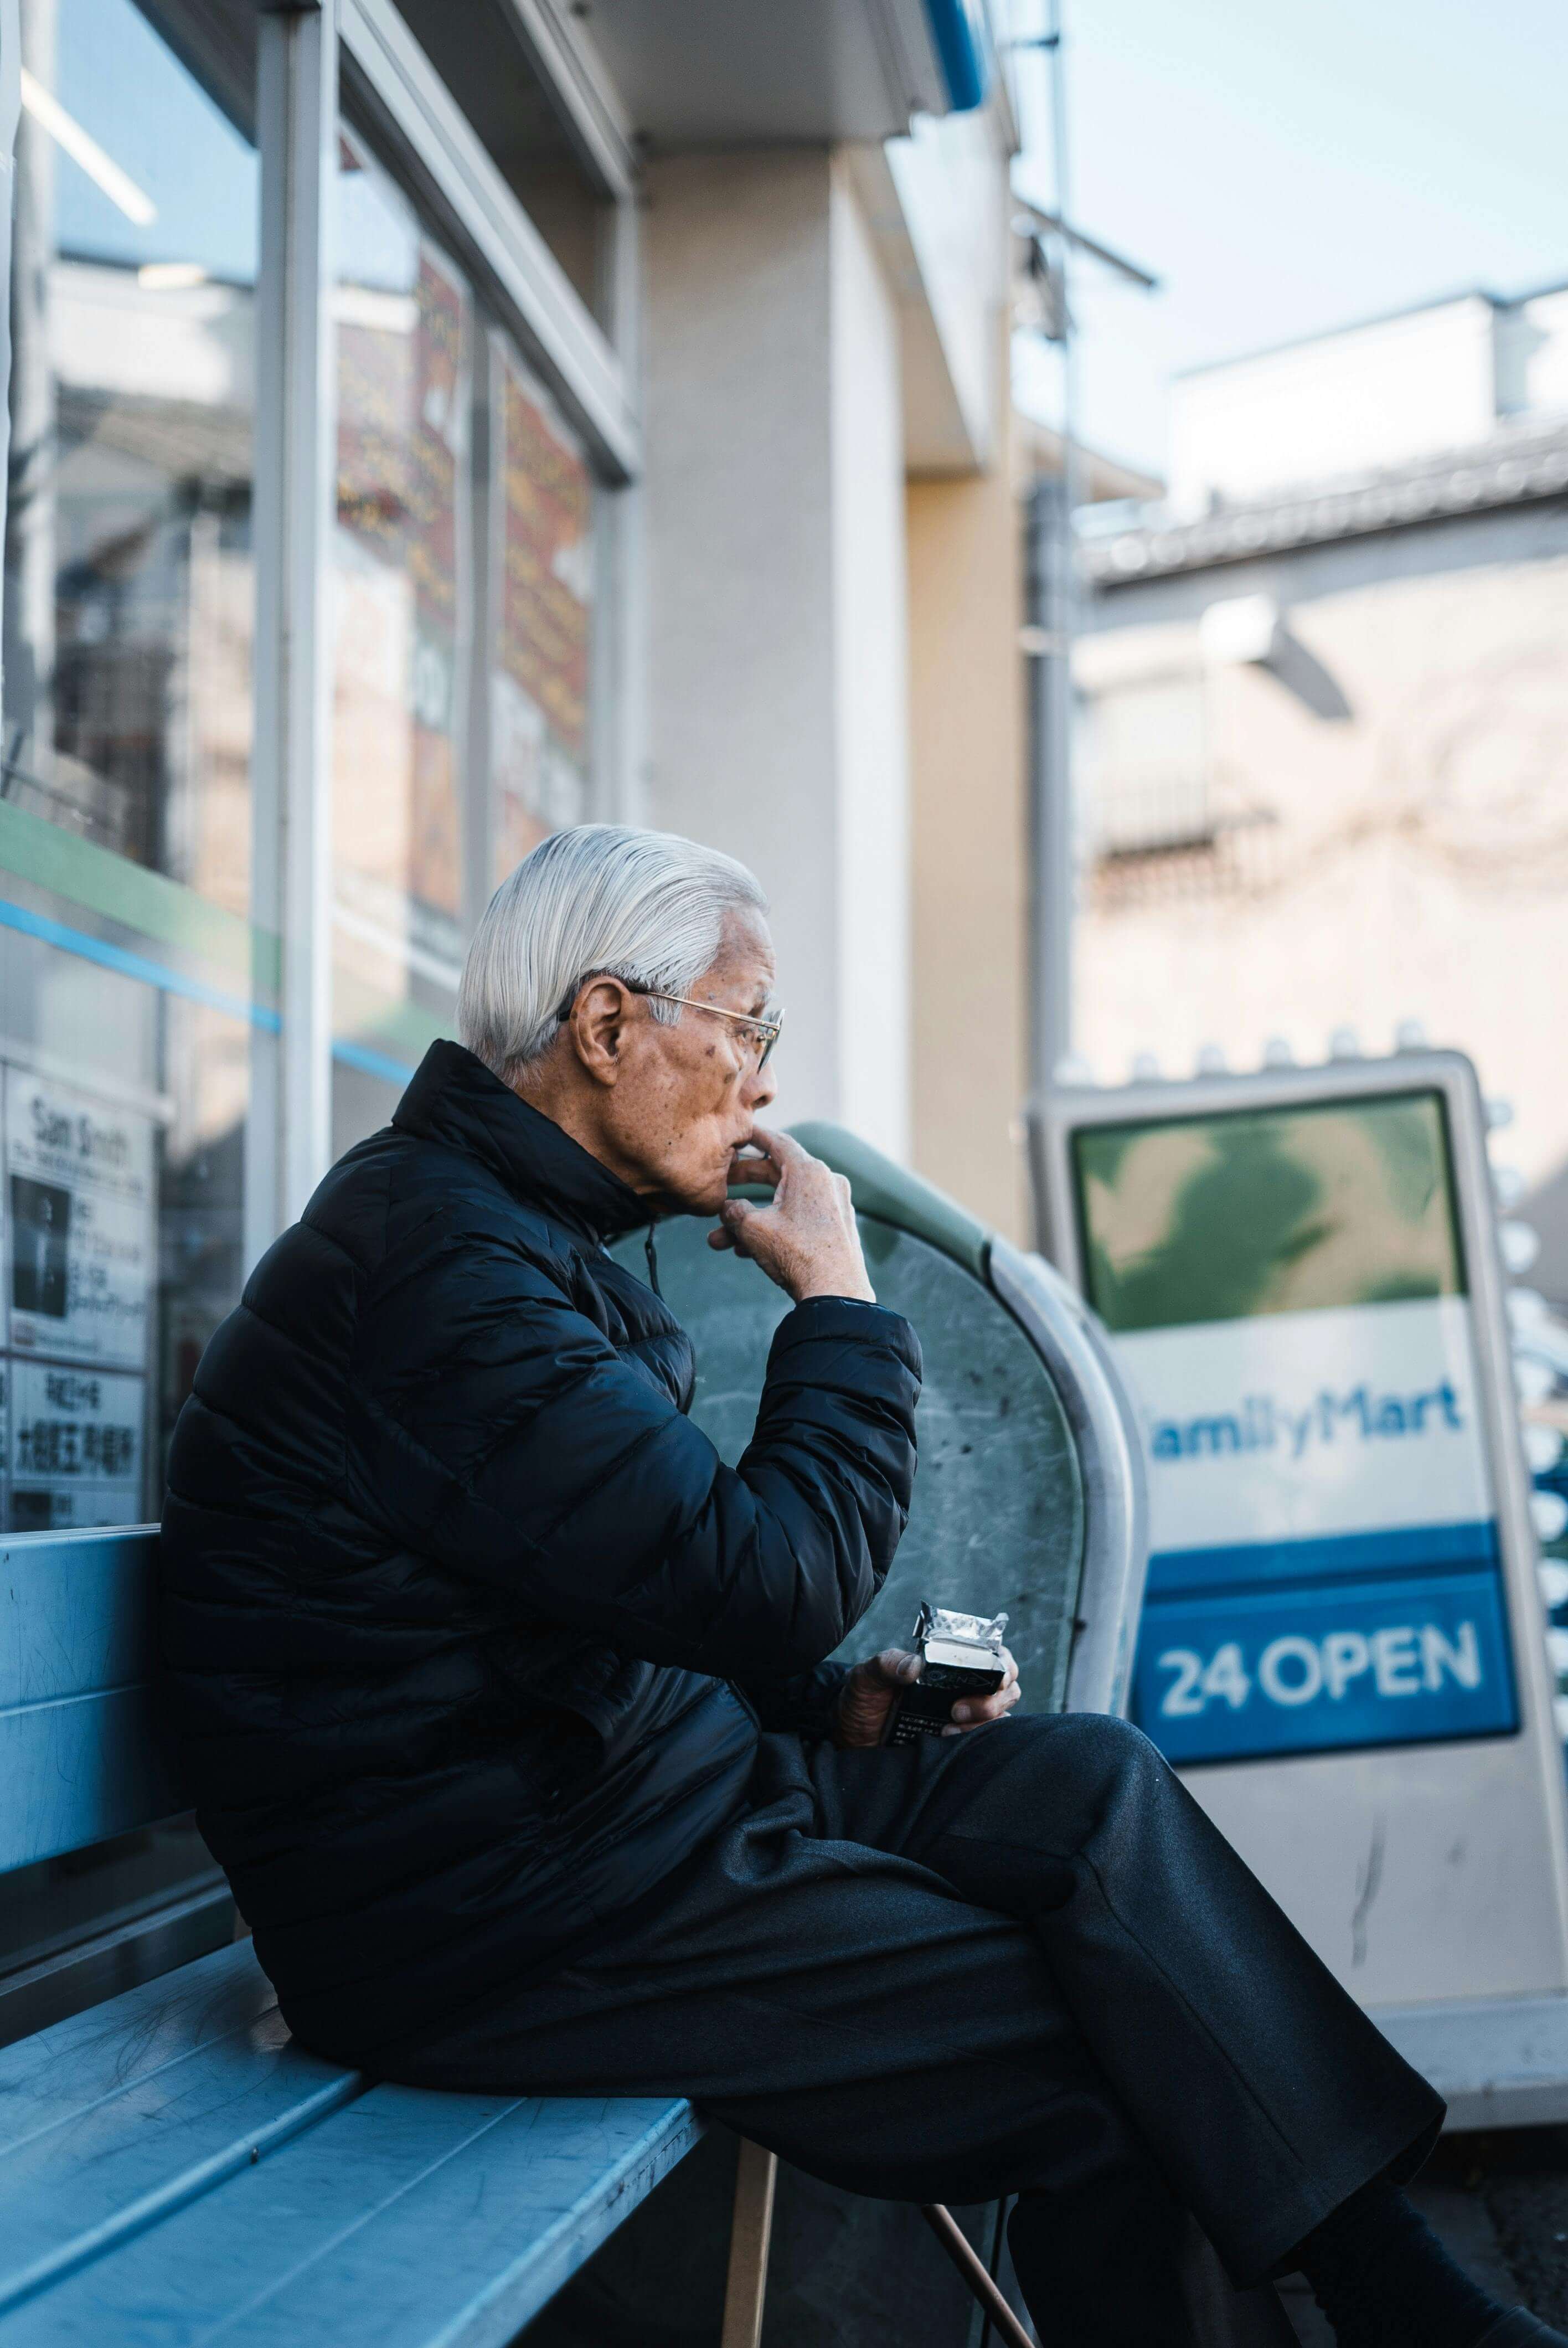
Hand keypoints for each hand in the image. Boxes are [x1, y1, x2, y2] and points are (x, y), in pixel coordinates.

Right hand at [709, 1127, 873, 1304]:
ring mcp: (834, 1207)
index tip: (738, 1132)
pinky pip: (798, 1220)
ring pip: (783, 1204)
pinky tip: (744, 1252)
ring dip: (750, 1220)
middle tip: (718, 1188)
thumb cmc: (796, 1254)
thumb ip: (734, 1211)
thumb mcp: (753, 1228)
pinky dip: (772, 1229)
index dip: (753, 1136)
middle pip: (777, 1173)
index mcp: (810, 1171)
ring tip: (719, 1241)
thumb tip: (727, 1209)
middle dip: (742, 1186)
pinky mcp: (836, 1231)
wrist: (835, 1294)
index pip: (777, 1141)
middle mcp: (827, 1183)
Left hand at [834, 1646, 1020, 1747]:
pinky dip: (976, 1741)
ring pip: (1002, 1715)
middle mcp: (962, 1686)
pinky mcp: (958, 1741)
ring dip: (984, 1721)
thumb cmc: (863, 1699)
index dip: (1002, 1661)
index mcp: (948, 1662)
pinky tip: (948, 1741)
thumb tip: (915, 1665)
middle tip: (957, 1708)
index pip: (992, 1653)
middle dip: (994, 1697)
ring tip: (947, 1729)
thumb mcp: (867, 1676)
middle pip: (1008, 1685)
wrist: (852, 1738)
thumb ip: (886, 1664)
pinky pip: (987, 1742)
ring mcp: (964, 1715)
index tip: (994, 1674)